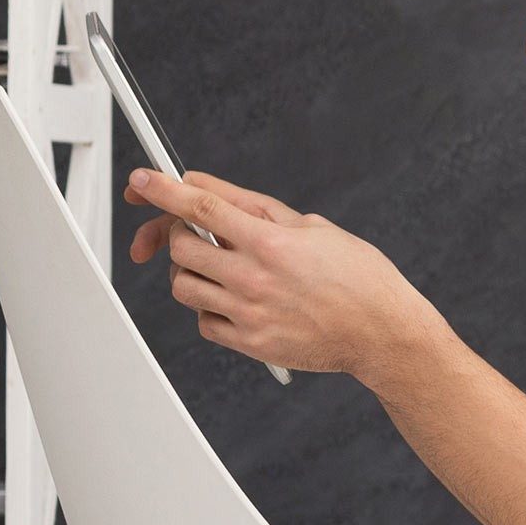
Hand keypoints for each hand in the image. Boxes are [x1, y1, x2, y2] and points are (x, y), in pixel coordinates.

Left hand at [124, 169, 443, 383]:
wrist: (383, 332)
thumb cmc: (359, 277)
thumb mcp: (314, 227)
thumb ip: (254, 206)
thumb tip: (205, 186)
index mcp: (273, 242)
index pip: (202, 206)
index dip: (163, 190)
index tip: (142, 181)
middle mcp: (255, 278)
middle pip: (181, 246)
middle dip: (182, 234)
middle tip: (199, 234)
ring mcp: (249, 313)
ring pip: (183, 285)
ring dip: (193, 272)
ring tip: (223, 270)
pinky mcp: (250, 343)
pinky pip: (203, 321)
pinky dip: (211, 308)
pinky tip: (239, 301)